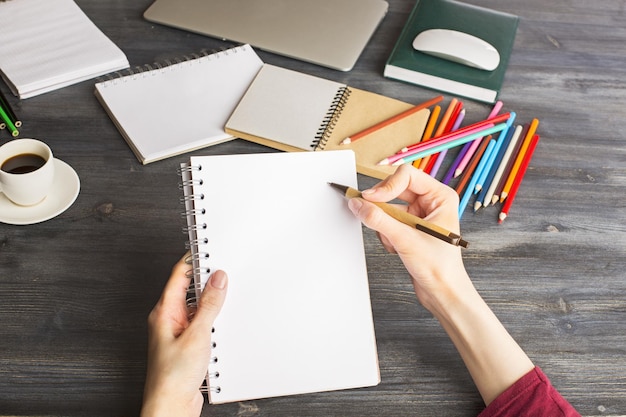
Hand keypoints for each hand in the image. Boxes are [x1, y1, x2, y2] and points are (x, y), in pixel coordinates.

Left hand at [141, 254, 227, 416]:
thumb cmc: (172, 376)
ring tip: (227, 296)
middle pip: (188, 290)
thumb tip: (218, 279)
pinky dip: (213, 319)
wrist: (171, 406)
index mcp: (163, 312)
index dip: (193, 260)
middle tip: (224, 269)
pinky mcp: (187, 345)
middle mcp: (168, 320)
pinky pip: (202, 324)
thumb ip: (209, 305)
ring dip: (212, 302)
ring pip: (197, 308)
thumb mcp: (197, 334)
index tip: (208, 249)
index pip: (178, 276)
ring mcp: (178, 333)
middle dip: (206, 279)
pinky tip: (224, 322)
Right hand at [348, 164, 533, 404]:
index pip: (406, 176)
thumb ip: (378, 219)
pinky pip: (387, 220)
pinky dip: (385, 233)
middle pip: (395, 188)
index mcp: (440, 196)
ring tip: (394, 242)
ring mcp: (420, 215)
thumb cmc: (440, 268)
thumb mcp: (405, 240)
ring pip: (389, 206)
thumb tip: (357, 204)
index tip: (369, 198)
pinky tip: (395, 248)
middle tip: (368, 214)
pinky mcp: (409, 228)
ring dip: (385, 224)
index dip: (385, 186)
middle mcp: (431, 202)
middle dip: (383, 207)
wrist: (443, 293)